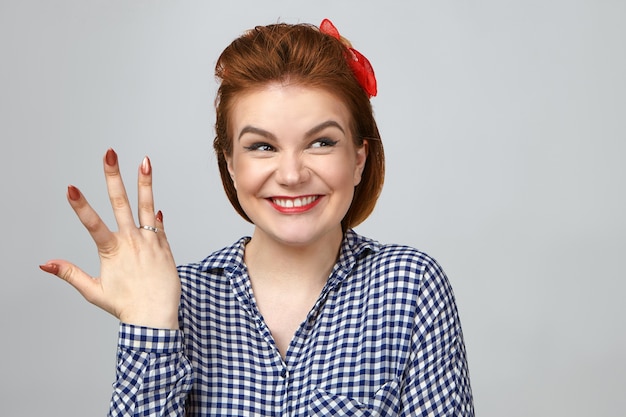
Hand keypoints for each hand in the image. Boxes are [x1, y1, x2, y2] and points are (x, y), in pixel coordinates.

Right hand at [40, 149, 180, 328]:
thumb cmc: (125, 306)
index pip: (92, 224)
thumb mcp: (93, 291)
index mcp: (112, 251)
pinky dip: (155, 214)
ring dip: (145, 183)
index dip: (80, 206)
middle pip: (120, 203)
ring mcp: (150, 241)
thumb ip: (70, 274)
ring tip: (145, 162)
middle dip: (112, 177)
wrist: (156, 317)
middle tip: (109, 154)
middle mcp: (132, 242)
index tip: (70, 188)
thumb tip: (45, 263)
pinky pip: (158, 225)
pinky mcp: (164, 246)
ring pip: (147, 206)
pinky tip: (154, 203)